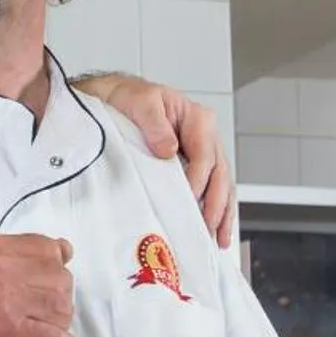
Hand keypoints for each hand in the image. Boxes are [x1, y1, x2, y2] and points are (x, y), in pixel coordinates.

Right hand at [0, 233, 76, 336]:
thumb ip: (19, 256)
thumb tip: (61, 250)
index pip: (48, 247)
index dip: (53, 270)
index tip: (45, 284)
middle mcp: (1, 270)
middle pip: (61, 278)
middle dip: (56, 300)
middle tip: (36, 313)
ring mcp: (8, 301)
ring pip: (64, 307)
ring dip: (57, 324)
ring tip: (36, 330)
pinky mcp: (15, 332)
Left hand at [79, 74, 231, 246]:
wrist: (114, 99)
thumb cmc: (128, 98)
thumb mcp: (140, 102)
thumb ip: (155, 124)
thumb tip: (169, 150)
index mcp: (197, 119)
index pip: (205, 156)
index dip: (199, 180)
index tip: (190, 199)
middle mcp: (203, 136)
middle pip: (219, 174)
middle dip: (217, 204)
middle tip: (210, 228)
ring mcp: (200, 152)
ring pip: (220, 185)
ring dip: (221, 212)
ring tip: (219, 238)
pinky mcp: (191, 165)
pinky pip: (208, 188)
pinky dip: (213, 209)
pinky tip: (213, 228)